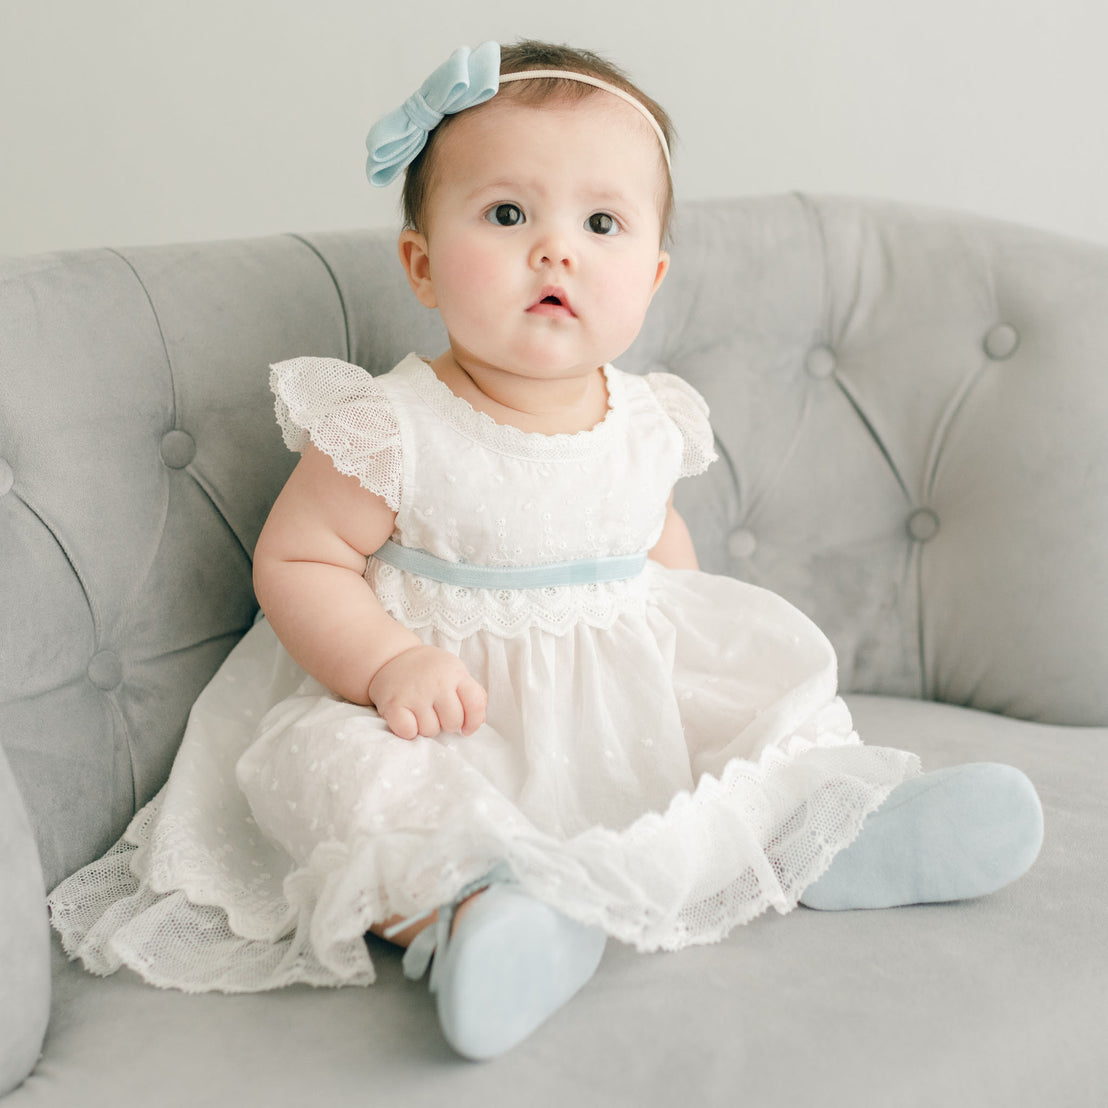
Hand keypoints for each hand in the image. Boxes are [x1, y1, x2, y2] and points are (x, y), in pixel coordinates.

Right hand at [367, 645, 486, 739]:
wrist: (393, 657)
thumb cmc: (430, 670)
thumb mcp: (456, 672)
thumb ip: (473, 695)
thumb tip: (477, 722)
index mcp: (455, 673)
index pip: (475, 705)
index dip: (473, 722)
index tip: (466, 728)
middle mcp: (436, 682)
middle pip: (453, 722)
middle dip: (448, 724)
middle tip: (438, 714)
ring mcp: (414, 693)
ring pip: (430, 731)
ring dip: (427, 727)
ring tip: (422, 712)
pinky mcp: (393, 704)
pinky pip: (408, 732)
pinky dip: (409, 731)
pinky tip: (409, 718)